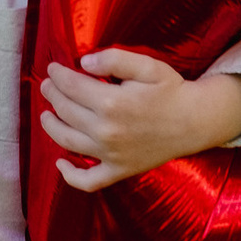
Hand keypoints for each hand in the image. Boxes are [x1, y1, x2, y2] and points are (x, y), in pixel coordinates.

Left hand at [39, 47, 240, 191]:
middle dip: (52, 95)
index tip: (53, 69)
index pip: (71, 87)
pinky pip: (88, 180)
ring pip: (67, 141)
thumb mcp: (147, 65)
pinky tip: (60, 163)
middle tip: (48, 86)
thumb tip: (83, 63)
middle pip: (65, 111)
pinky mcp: (118, 170)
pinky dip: (70, 176)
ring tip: (46, 114)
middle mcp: (106, 131)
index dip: (57, 75)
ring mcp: (110, 155)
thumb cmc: (171, 91)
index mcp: (111, 103)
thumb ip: (114, 59)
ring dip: (51, 127)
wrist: (194, 122)